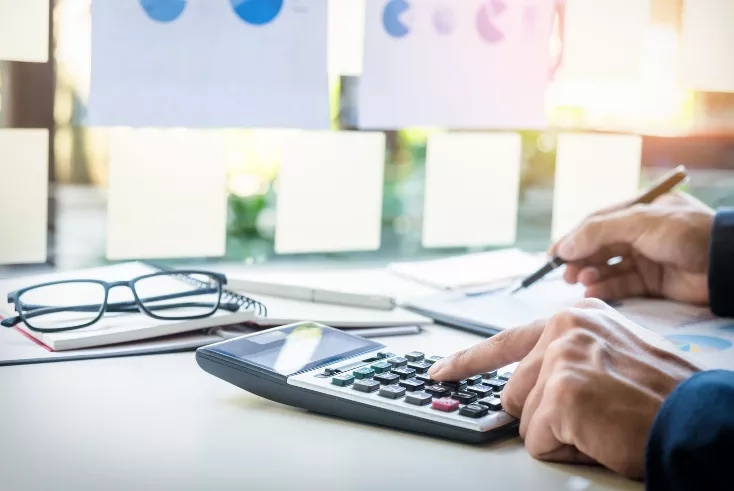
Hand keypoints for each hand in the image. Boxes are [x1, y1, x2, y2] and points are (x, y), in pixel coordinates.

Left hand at [428, 299, 702, 478]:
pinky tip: (599, 433)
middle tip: (592, 413)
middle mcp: (564, 328)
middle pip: (514, 390)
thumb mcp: (611, 356)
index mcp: (575, 318)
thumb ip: (566, 357)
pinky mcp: (561, 391)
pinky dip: (565, 448)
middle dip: (543, 413)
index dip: (469, 362)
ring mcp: (560, 357)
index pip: (506, 341)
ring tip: (602, 421)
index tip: (441, 372)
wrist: (698, 422)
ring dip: (558, 432)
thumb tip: (525, 386)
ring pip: (523, 418)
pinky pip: (536, 440)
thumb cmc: (661, 398)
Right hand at [550, 192, 713, 304]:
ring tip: (581, 281)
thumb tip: (563, 246)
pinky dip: (606, 289)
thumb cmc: (684, 233)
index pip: (596, 223)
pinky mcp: (653, 283)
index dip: (573, 238)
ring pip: (608, 267)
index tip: (553, 254)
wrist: (726, 263)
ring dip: (591, 274)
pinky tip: (593, 291)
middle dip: (580, 259)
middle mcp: (639, 234)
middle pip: (599, 247)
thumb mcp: (638, 222)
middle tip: (565, 273)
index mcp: (637, 211)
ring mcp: (646, 258)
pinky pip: (622, 285)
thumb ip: (598, 232)